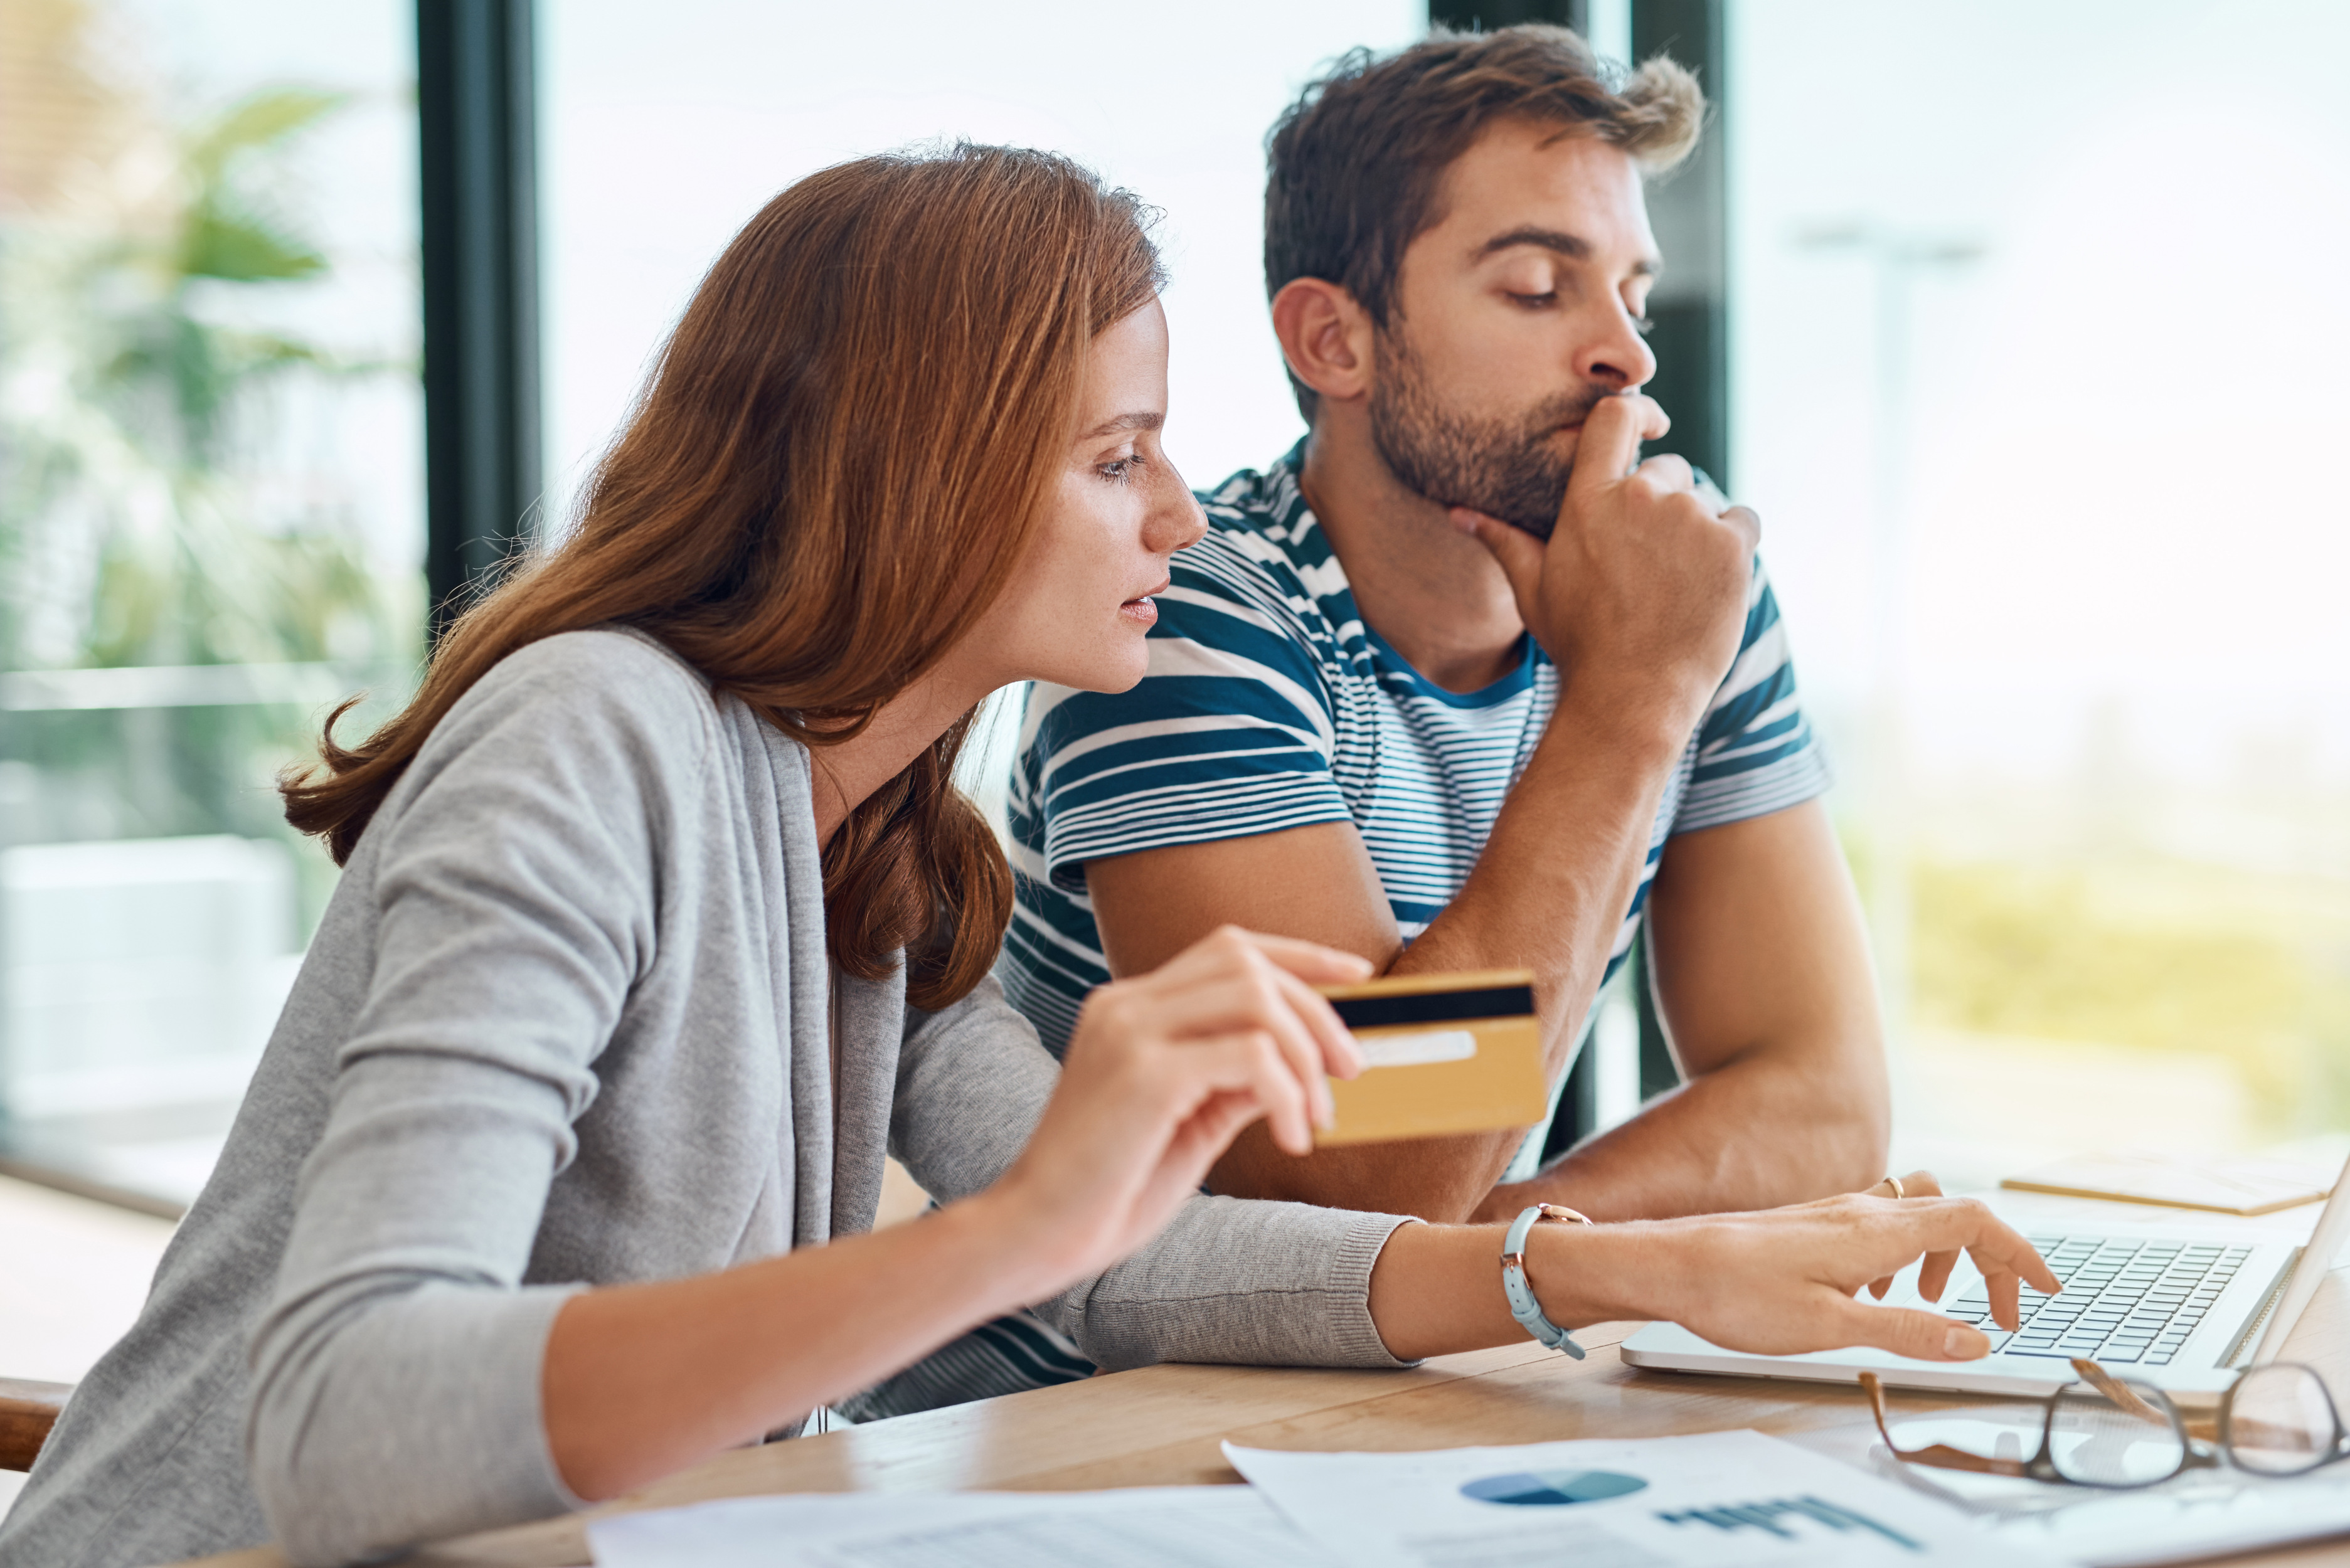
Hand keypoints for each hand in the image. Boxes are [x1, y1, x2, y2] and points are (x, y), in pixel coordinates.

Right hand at [983, 926, 1369, 1293]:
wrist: (1035, 1235)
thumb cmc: (1108, 1190)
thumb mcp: (1189, 1123)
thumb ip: (1234, 1082)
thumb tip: (1299, 1061)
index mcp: (1129, 1009)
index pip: (1228, 948)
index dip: (1301, 955)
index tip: (1357, 978)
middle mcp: (1125, 1004)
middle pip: (1248, 963)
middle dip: (1317, 1011)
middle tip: (1350, 1072)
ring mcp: (1130, 1031)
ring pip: (1255, 997)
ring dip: (1307, 1056)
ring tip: (1316, 1119)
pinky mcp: (1145, 1073)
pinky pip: (1251, 1055)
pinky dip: (1288, 1094)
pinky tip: (1292, 1142)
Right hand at [1447, 393, 1758, 724]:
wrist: (1632, 697)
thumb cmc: (1579, 644)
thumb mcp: (1533, 590)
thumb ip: (1502, 541)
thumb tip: (1456, 512)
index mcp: (1588, 502)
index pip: (1614, 418)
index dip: (1634, 411)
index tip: (1645, 420)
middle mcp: (1640, 498)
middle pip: (1666, 471)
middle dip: (1662, 507)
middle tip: (1648, 566)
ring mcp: (1689, 519)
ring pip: (1704, 502)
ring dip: (1696, 533)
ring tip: (1673, 587)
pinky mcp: (1731, 543)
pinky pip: (1741, 523)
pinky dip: (1731, 549)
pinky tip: (1705, 587)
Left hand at [1566, 1192, 2058, 1361]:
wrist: (1668, 1263)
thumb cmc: (1738, 1294)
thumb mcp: (1832, 1327)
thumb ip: (1909, 1333)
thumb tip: (1978, 1341)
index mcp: (1878, 1231)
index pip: (1975, 1221)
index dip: (2020, 1253)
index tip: (2047, 1291)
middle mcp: (1863, 1210)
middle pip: (1955, 1215)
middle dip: (1990, 1262)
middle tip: (1997, 1317)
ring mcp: (1837, 1212)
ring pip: (1917, 1213)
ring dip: (1942, 1256)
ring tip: (1927, 1308)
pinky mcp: (1814, 1223)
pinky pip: (1879, 1222)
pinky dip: (1902, 1253)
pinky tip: (1874, 1295)